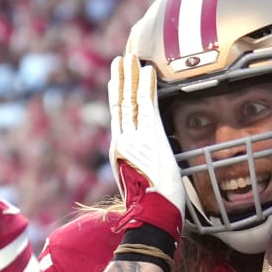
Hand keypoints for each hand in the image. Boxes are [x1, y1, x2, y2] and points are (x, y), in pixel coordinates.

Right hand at [107, 54, 183, 240]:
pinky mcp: (148, 136)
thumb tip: (147, 166)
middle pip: (121, 104)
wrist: (152, 214)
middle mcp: (123, 142)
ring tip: (130, 57)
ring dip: (131, 76)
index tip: (118, 79)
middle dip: (121, 80)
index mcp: (121, 152)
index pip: (120, 117)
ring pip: (130, 100)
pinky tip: (147, 69)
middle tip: (121, 60)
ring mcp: (134, 138)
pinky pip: (146, 104)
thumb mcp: (143, 185)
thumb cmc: (152, 207)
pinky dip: (146, 86)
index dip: (120, 96)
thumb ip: (141, 169)